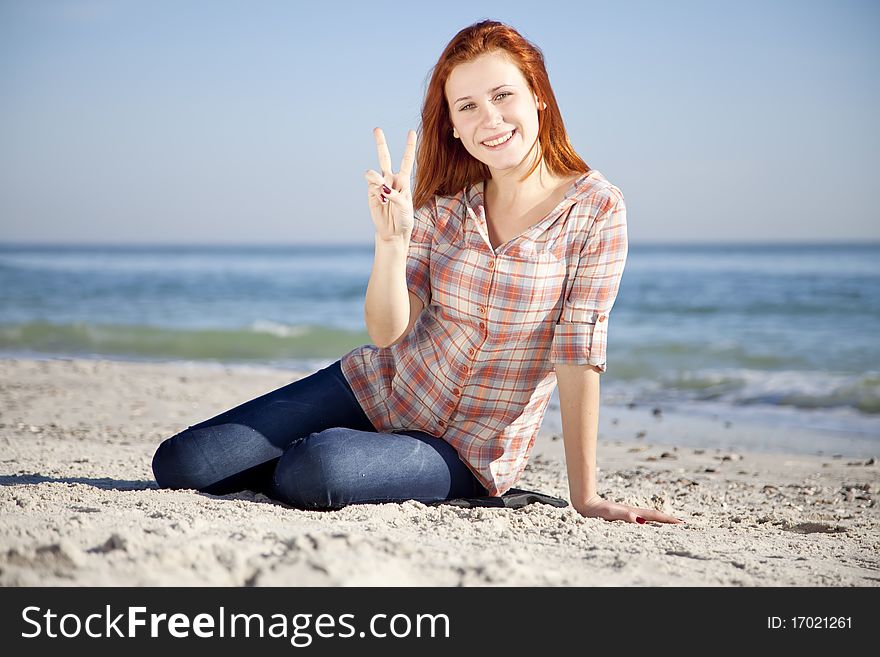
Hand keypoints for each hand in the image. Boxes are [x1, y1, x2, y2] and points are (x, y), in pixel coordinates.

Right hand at [365, 127, 416, 241]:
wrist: (393, 232)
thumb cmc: (404, 219)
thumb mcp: (405, 206)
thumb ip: (395, 194)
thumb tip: (382, 187)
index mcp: (404, 180)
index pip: (406, 160)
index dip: (409, 146)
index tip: (411, 132)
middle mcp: (391, 180)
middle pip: (384, 157)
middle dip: (380, 143)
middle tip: (376, 129)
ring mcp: (380, 186)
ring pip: (374, 174)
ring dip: (376, 179)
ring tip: (383, 192)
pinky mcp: (371, 193)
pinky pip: (371, 187)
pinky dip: (376, 193)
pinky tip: (382, 201)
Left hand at [574, 494, 683, 523]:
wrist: (585, 504)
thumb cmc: (597, 510)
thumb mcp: (611, 513)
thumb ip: (625, 515)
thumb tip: (640, 520)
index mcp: (633, 512)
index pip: (654, 516)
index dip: (667, 520)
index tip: (681, 523)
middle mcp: (633, 512)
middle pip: (654, 516)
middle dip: (668, 520)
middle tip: (682, 523)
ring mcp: (628, 513)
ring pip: (648, 516)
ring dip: (660, 520)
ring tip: (670, 524)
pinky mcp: (623, 515)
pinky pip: (641, 518)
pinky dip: (649, 520)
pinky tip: (648, 523)